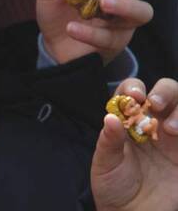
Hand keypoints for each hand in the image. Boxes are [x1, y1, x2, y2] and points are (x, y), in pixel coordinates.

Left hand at [91, 78, 177, 209]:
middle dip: (164, 92)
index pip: (132, 92)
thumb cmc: (114, 187)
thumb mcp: (105, 165)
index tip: (134, 97)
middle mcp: (154, 122)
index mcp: (128, 120)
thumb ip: (109, 142)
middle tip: (155, 105)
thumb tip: (109, 117)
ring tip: (170, 129)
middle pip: (166, 92)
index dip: (134, 88)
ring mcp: (175, 136)